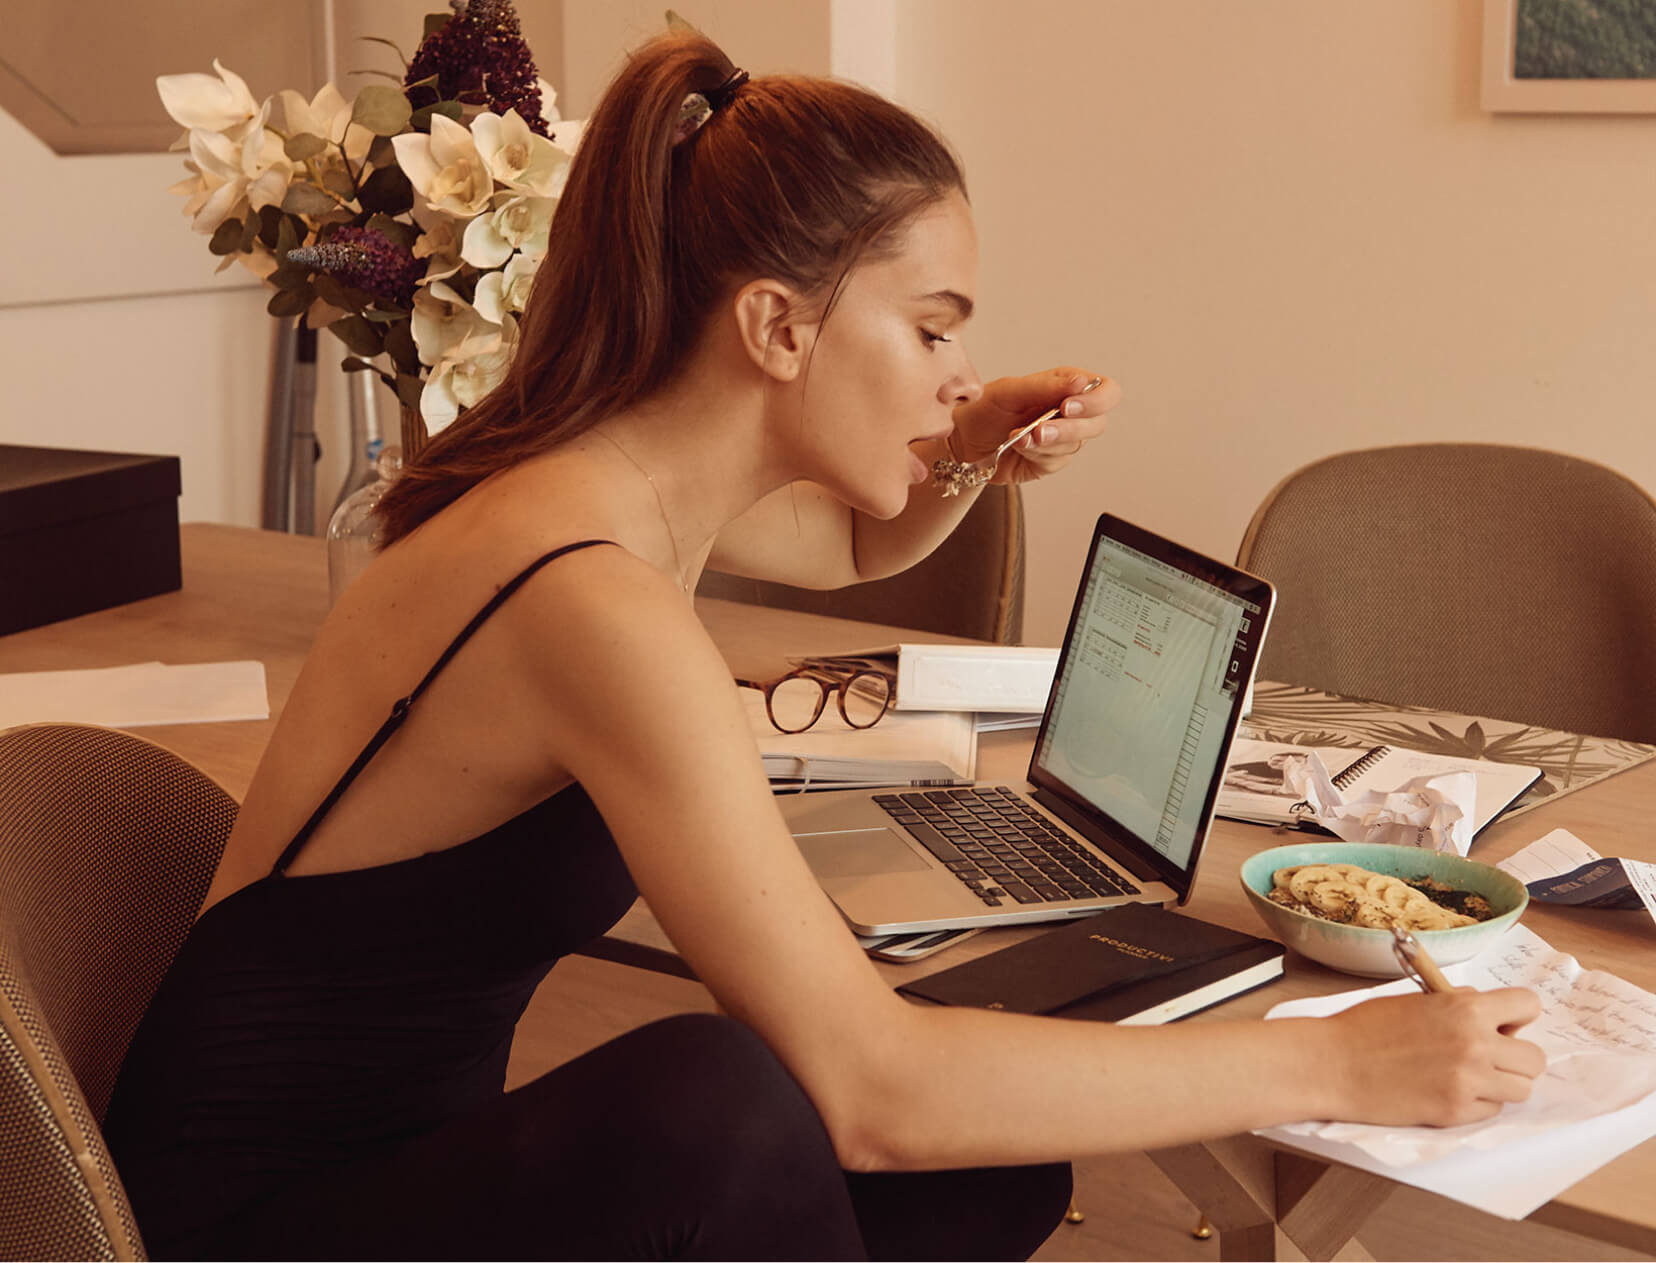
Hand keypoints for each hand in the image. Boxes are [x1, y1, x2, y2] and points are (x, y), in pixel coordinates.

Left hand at [949, 366, 1120, 484]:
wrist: (960, 440)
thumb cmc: (983, 408)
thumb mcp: (1010, 390)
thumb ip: (1047, 386)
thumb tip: (1082, 382)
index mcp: (1066, 386)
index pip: (1106, 391)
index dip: (1096, 401)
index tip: (1069, 407)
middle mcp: (1069, 412)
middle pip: (1097, 423)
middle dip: (1068, 429)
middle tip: (1040, 430)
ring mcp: (1061, 439)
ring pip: (1075, 445)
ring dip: (1046, 443)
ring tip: (1018, 437)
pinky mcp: (1049, 461)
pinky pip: (1056, 462)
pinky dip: (1035, 455)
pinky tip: (1017, 447)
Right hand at [1326, 988, 1545, 1127]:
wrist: (1333, 1063)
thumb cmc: (1365, 1028)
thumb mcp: (1416, 1001)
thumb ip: (1458, 1004)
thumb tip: (1491, 1016)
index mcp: (1465, 1008)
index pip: (1527, 1006)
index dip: (1517, 1017)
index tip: (1501, 1025)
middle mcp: (1475, 1044)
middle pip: (1535, 1058)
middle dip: (1515, 1058)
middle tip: (1487, 1057)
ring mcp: (1468, 1081)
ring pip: (1521, 1089)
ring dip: (1501, 1084)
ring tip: (1468, 1077)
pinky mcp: (1456, 1111)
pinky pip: (1493, 1110)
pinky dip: (1477, 1104)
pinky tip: (1446, 1091)